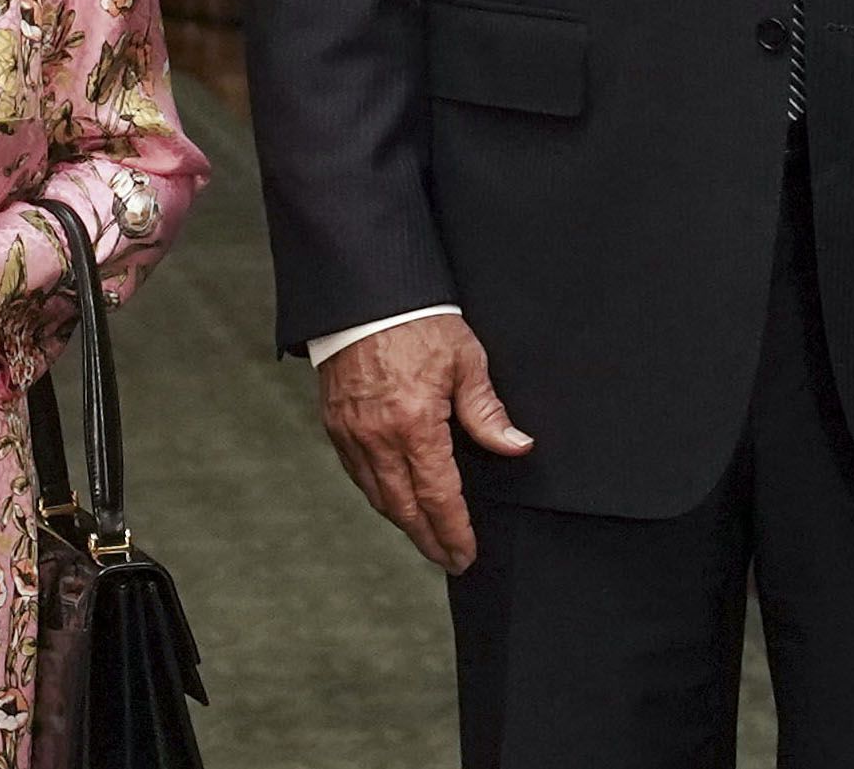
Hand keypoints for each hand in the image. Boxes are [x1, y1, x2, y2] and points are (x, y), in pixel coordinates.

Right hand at [318, 315, 533, 575]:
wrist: (364, 295)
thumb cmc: (418, 321)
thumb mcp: (466, 361)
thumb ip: (488, 413)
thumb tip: (518, 446)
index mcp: (415, 425)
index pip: (439, 497)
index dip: (454, 531)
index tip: (466, 553)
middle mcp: (379, 437)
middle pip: (405, 508)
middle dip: (429, 540)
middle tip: (448, 558)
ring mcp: (352, 433)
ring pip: (378, 496)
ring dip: (403, 522)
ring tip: (426, 536)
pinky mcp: (336, 424)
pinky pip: (356, 474)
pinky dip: (377, 494)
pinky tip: (392, 499)